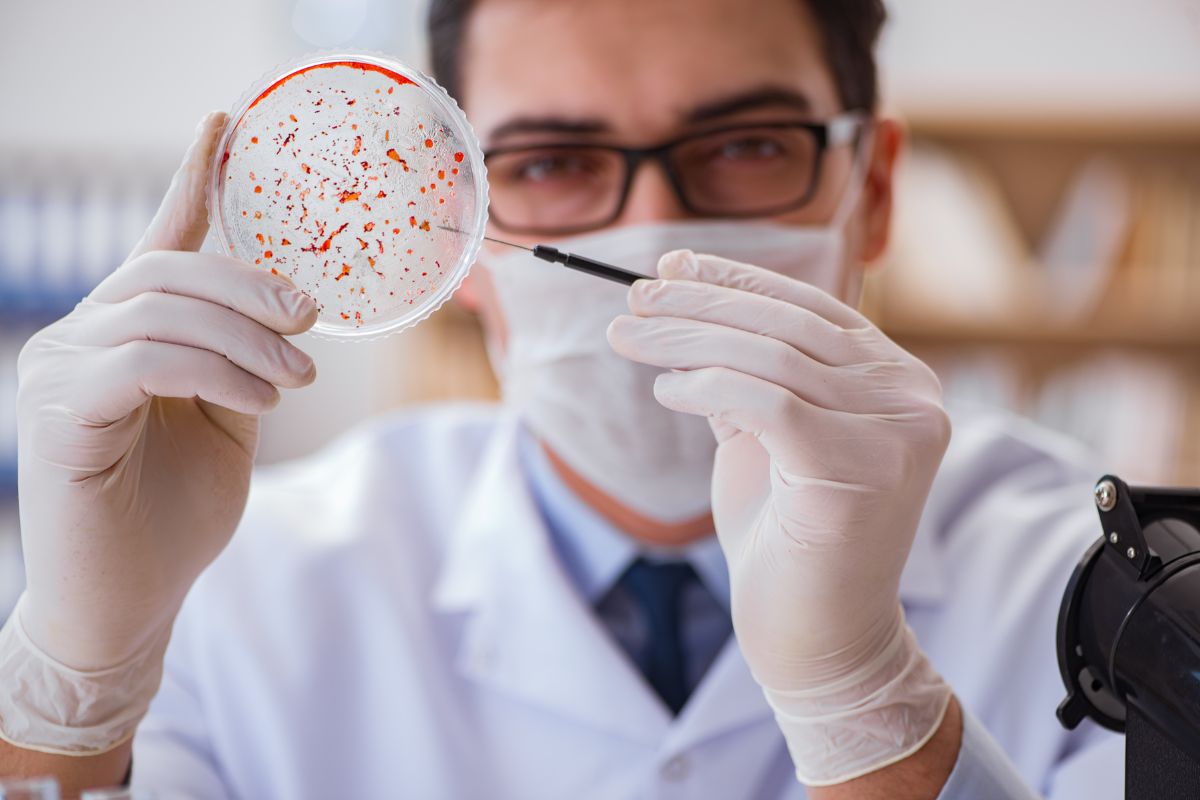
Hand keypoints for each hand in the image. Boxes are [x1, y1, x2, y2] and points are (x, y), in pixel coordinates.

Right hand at [14, 111, 316, 674]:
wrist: (131, 601)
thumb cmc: (176, 515)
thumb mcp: (228, 421)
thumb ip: (243, 359)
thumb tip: (285, 313)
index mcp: (126, 331)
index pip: (158, 241)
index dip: (191, 178)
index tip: (224, 122)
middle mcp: (83, 336)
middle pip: (170, 270)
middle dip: (252, 285)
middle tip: (312, 318)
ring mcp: (62, 369)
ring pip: (164, 310)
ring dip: (248, 337)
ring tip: (297, 378)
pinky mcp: (62, 410)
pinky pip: (148, 359)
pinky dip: (217, 370)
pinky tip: (261, 398)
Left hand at [608, 249, 952, 783]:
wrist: (816, 641)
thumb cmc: (788, 540)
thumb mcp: (767, 436)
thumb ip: (751, 373)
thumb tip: (685, 301)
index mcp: (897, 381)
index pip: (811, 308)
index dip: (736, 280)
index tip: (671, 266)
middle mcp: (912, 399)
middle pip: (789, 326)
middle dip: (700, 305)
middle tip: (631, 298)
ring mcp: (897, 434)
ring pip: (773, 358)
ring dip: (686, 340)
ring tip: (626, 338)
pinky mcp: (861, 470)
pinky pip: (767, 402)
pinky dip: (706, 386)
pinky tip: (665, 389)